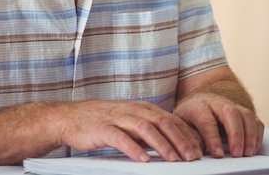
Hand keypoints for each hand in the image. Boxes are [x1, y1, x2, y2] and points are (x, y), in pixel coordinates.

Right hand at [56, 100, 203, 161]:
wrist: (69, 118)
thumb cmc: (101, 122)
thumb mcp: (129, 121)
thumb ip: (148, 130)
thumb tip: (172, 143)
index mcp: (140, 108)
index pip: (169, 118)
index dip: (185, 132)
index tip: (199, 147)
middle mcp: (131, 110)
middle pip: (161, 122)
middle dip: (180, 139)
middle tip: (192, 156)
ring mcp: (117, 118)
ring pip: (145, 128)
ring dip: (161, 144)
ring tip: (173, 159)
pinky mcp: (102, 129)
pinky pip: (120, 138)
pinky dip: (133, 149)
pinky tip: (143, 160)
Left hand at [174, 91, 263, 157]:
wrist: (199, 100)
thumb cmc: (189, 117)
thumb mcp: (181, 125)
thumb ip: (189, 138)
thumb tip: (196, 153)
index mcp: (198, 106)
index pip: (207, 121)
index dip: (213, 139)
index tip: (218, 155)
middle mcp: (217, 103)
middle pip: (230, 113)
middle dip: (236, 134)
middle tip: (237, 154)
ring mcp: (232, 105)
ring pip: (246, 114)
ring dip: (250, 135)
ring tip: (247, 153)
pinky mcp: (243, 112)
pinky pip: (255, 120)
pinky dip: (257, 135)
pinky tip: (253, 148)